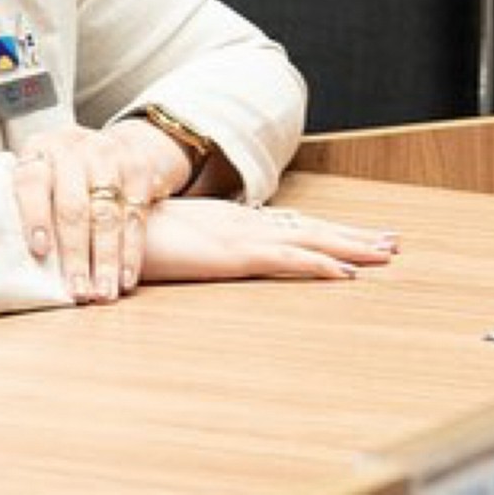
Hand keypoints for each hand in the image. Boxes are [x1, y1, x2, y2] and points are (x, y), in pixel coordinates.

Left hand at [12, 125, 172, 303]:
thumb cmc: (61, 176)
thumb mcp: (39, 178)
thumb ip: (27, 208)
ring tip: (103, 293)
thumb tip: (12, 264)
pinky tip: (126, 278)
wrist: (109, 144)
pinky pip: (135, 216)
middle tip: (78, 292)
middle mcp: (72, 148)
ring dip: (106, 259)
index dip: (35, 216)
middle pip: (73, 206)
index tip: (40, 250)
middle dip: (76, 254)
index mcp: (38, 151)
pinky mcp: (137, 168)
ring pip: (107, 214)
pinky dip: (131, 252)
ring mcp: (108, 155)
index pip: (32, 182)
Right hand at [141, 199, 398, 283]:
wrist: (102, 224)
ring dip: (350, 246)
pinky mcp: (231, 253)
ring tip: (386, 253)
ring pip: (309, 240)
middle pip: (307, 228)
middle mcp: (240, 222)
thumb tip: (189, 252)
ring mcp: (238, 236)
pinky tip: (346, 274)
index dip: (321, 230)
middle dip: (351, 236)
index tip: (352, 236)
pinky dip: (319, 265)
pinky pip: (286, 260)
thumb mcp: (160, 241)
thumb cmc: (124, 235)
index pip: (285, 224)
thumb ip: (181, 245)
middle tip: (391, 242)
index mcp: (225, 220)